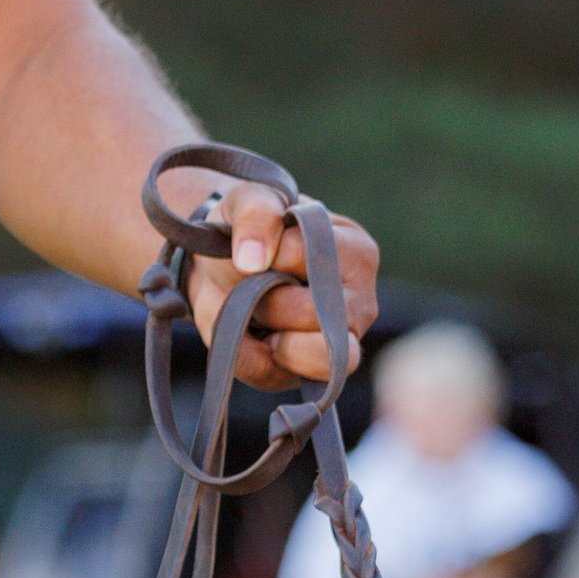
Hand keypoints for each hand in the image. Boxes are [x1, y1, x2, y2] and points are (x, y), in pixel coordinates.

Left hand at [183, 180, 379, 392]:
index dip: (269, 253)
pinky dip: (248, 356)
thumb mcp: (247, 201)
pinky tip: (249, 333)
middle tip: (251, 284)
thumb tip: (253, 259)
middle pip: (311, 312)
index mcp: (357, 252)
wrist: (217, 271)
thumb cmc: (248, 233)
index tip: (258, 248)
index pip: (309, 257)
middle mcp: (361, 302)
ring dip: (268, 334)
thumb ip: (256, 212)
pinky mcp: (307, 376)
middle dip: (263, 298)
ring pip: (316, 356)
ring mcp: (343, 345)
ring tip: (255, 312)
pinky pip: (275, 375)